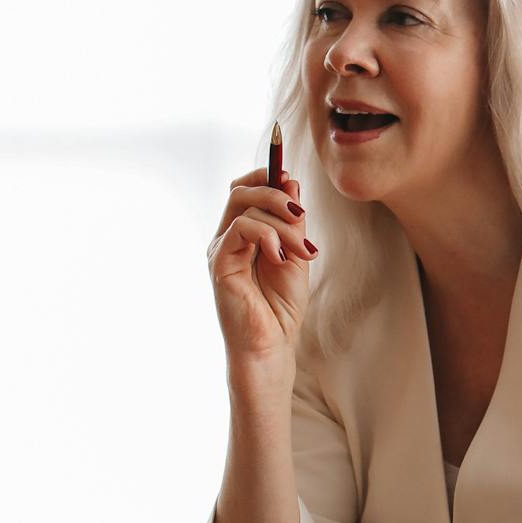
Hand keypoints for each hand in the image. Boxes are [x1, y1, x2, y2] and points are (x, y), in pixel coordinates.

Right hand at [209, 166, 318, 384]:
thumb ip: (292, 221)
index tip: (291, 177)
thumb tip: (290, 181)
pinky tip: (281, 257)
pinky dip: (267, 235)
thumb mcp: (296, 254)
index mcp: (245, 234)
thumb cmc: (281, 308)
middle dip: (276, 194)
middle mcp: (228, 238)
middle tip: (301, 214)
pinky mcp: (219, 263)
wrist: (272, 346)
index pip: (247, 189)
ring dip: (281, 221)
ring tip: (302, 249)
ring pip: (244, 205)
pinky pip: (240, 228)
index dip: (267, 175)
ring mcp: (221, 250)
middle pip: (242, 190)